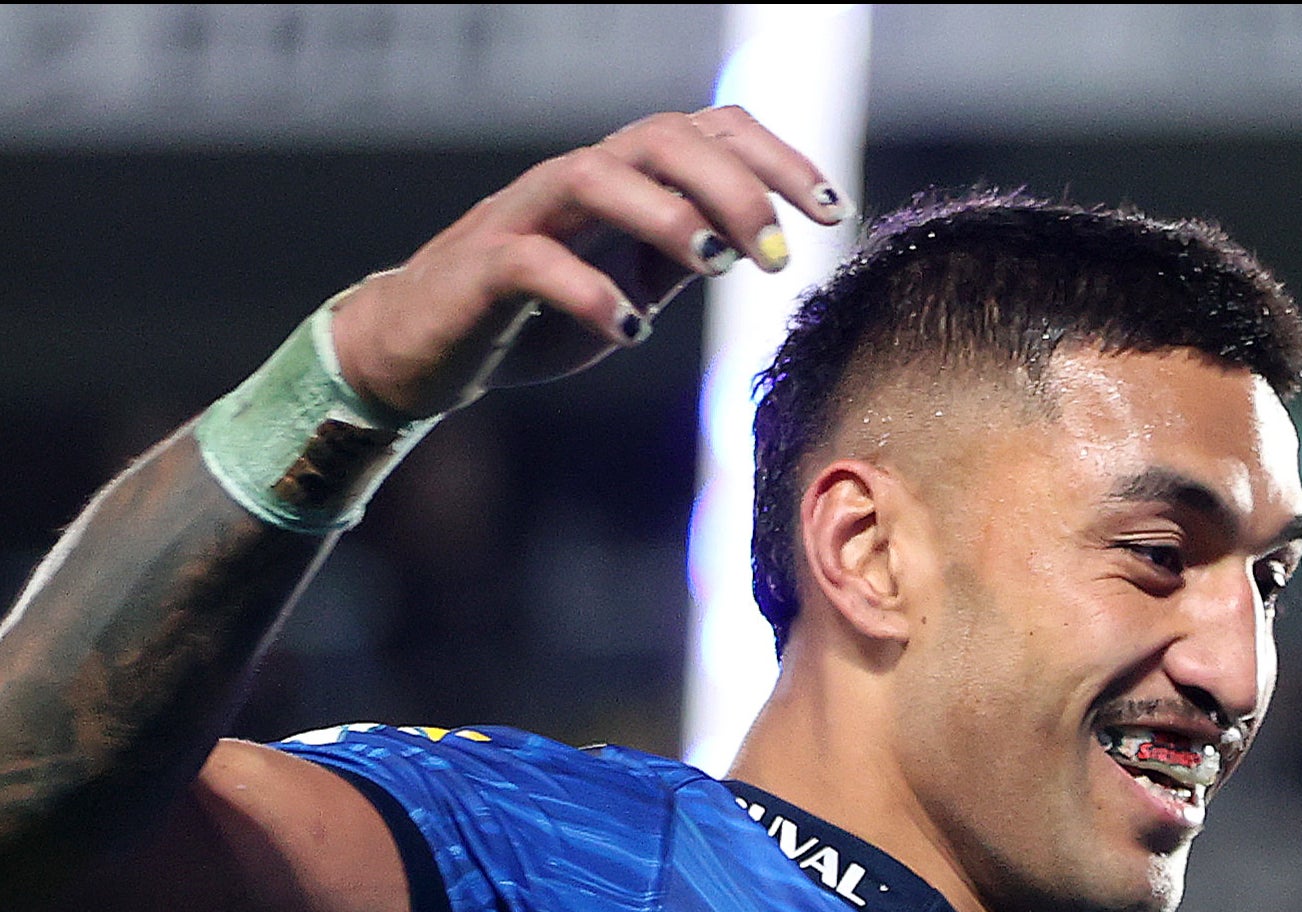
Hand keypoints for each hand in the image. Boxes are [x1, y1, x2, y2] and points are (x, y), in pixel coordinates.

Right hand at [331, 107, 843, 417]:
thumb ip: (690, 253)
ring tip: (714, 270)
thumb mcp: (635, 279)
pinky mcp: (480, 268)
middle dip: (732, 186)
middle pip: (659, 138)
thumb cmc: (538, 313)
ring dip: (667, 217)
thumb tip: (769, 240)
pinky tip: (630, 331)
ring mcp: (524, 217)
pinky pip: (532, 260)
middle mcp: (576, 183)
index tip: (833, 211)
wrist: (427, 349)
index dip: (775, 158)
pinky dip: (587, 291)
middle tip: (776, 255)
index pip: (705, 131)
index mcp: (623, 183)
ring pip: (594, 174)